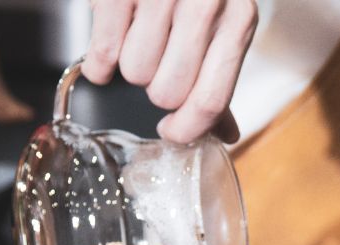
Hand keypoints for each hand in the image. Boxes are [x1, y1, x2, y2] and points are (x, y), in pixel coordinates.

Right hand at [82, 0, 257, 143]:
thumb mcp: (220, 25)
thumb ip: (219, 79)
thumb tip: (226, 135)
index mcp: (238, 21)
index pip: (210, 101)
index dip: (185, 129)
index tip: (172, 131)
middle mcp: (206, 3)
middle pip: (166, 93)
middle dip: (156, 88)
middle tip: (158, 64)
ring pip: (135, 72)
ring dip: (130, 65)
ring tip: (140, 37)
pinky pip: (104, 51)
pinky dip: (100, 60)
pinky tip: (111, 44)